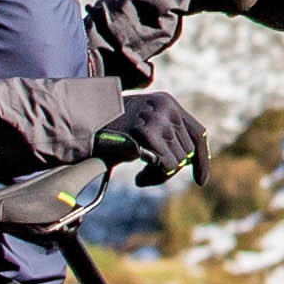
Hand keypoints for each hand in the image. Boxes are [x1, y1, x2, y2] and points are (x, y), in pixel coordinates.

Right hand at [89, 91, 209, 181]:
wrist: (81, 123)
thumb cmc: (109, 130)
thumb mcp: (141, 126)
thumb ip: (165, 136)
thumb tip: (187, 161)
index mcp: (167, 102)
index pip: (197, 133)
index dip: (202, 159)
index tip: (201, 181)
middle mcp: (166, 107)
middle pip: (188, 151)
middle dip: (171, 170)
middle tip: (146, 176)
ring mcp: (158, 118)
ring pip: (179, 161)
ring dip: (161, 176)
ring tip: (141, 176)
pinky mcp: (147, 133)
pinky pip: (167, 166)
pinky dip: (156, 178)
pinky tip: (139, 179)